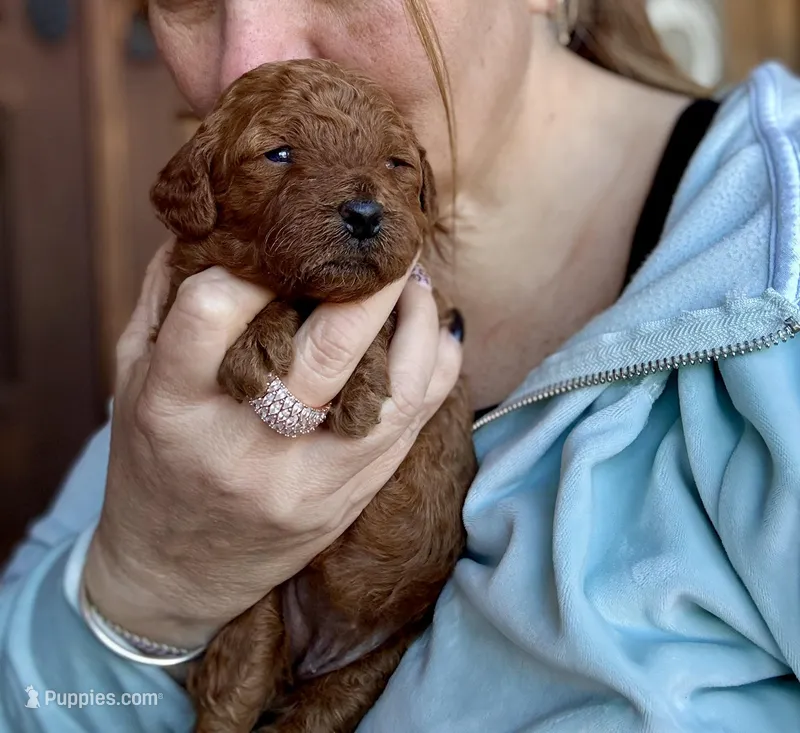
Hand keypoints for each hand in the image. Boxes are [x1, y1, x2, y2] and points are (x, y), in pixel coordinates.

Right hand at [83, 241, 462, 649]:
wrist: (177, 573)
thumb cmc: (153, 465)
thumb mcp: (132, 384)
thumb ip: (167, 306)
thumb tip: (218, 231)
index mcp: (173, 407)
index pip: (213, 312)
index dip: (254, 267)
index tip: (281, 248)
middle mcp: (243, 448)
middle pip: (328, 350)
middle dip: (372, 283)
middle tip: (386, 247)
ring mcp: (305, 482)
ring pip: (391, 391)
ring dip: (418, 324)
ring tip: (417, 286)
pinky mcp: (345, 501)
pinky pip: (411, 429)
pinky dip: (436, 373)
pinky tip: (436, 339)